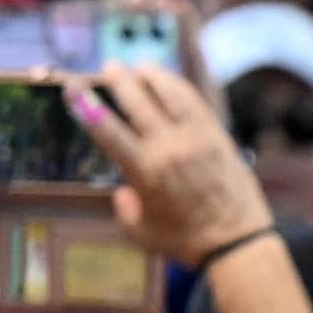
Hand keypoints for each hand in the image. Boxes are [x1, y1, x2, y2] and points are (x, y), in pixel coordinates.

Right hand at [68, 65, 271, 266]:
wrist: (239, 245)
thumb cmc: (187, 243)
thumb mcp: (141, 233)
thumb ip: (124, 209)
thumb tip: (124, 191)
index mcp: (144, 171)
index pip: (105, 128)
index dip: (85, 104)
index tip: (73, 87)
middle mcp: (168, 148)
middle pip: (136, 101)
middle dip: (119, 80)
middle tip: (110, 67)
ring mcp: (196, 140)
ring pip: (169, 94)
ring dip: (152, 75)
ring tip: (141, 66)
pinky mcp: (218, 138)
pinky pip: (195, 103)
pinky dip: (179, 87)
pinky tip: (170, 82)